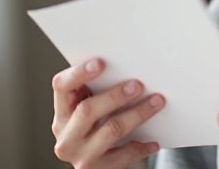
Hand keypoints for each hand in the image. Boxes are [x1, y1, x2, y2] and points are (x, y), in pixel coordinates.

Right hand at [51, 58, 166, 167]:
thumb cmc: (98, 131)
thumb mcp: (91, 113)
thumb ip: (97, 93)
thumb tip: (128, 67)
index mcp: (62, 114)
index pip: (61, 88)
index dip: (78, 74)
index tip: (100, 63)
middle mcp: (66, 136)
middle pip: (87, 110)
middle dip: (115, 95)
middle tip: (138, 84)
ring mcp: (80, 156)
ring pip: (110, 130)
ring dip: (137, 114)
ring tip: (156, 102)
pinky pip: (123, 156)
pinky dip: (140, 146)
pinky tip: (153, 141)